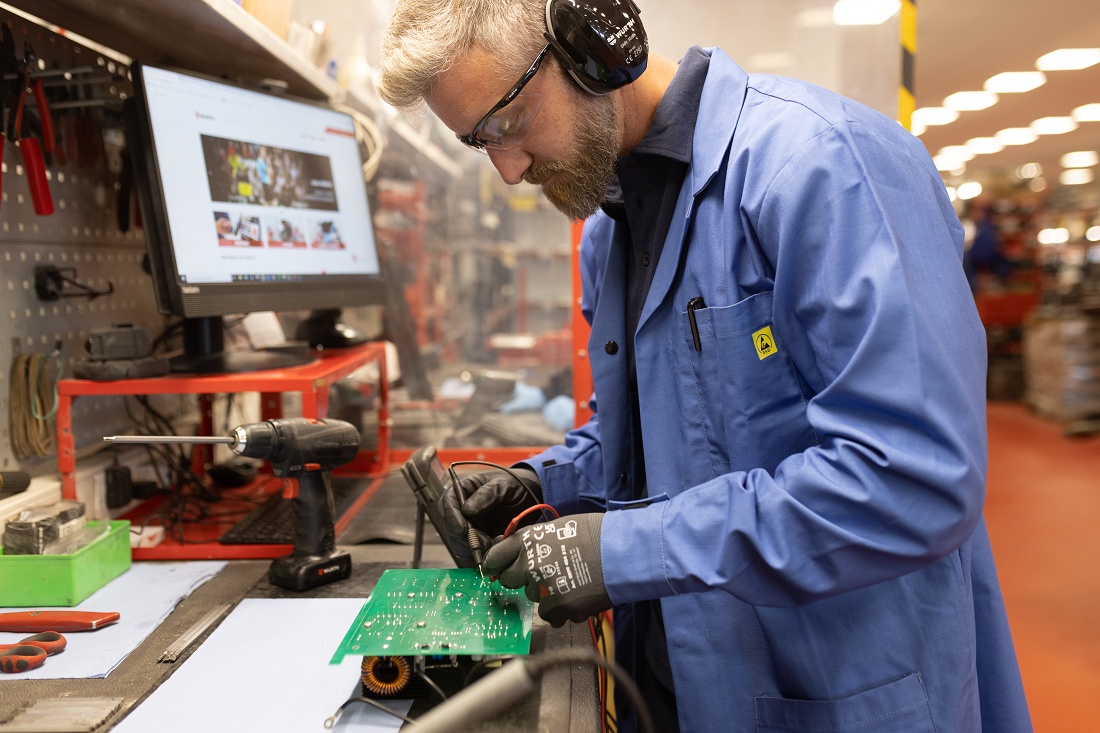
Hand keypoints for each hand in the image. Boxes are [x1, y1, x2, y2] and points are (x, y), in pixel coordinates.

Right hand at [440, 467, 541, 562]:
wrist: (531, 499)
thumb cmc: (516, 485)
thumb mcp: (504, 485)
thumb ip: (487, 494)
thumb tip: (466, 510)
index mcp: (464, 490)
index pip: (447, 503)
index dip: (452, 518)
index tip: (463, 530)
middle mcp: (462, 509)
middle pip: (452, 527)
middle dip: (466, 539)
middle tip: (485, 543)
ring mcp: (469, 525)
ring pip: (460, 543)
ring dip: (475, 549)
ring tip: (495, 546)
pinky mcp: (478, 540)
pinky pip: (473, 552)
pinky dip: (482, 556)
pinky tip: (496, 553)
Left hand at [483, 513, 610, 626]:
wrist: (619, 553)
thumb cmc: (594, 535)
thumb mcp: (556, 528)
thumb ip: (533, 543)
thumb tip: (518, 554)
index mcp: (526, 541)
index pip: (495, 557)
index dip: (494, 565)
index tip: (495, 570)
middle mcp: (529, 565)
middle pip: (510, 580)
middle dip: (522, 578)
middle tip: (541, 574)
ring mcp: (542, 589)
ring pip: (533, 598)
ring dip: (545, 593)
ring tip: (569, 581)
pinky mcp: (557, 608)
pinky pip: (550, 615)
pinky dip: (561, 610)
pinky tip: (576, 595)